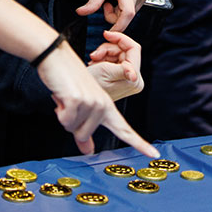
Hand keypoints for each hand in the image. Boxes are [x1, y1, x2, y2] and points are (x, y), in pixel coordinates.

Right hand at [35, 40, 158, 157]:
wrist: (57, 58)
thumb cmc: (68, 81)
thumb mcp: (79, 107)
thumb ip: (84, 131)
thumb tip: (88, 151)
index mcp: (107, 107)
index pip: (124, 129)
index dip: (139, 143)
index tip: (154, 154)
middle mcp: (103, 105)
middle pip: (83, 135)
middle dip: (70, 123)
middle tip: (70, 104)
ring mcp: (93, 102)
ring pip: (72, 128)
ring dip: (64, 115)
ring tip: (67, 97)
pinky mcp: (78, 100)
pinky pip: (65, 120)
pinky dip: (59, 111)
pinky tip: (62, 96)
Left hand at [76, 0, 146, 31]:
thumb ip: (92, 2)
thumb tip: (81, 12)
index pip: (127, 14)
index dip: (118, 26)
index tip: (108, 31)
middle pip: (127, 16)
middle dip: (113, 16)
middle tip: (105, 4)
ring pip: (130, 14)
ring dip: (119, 12)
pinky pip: (133, 8)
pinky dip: (124, 8)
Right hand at [86, 29, 144, 100]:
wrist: (80, 94)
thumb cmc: (90, 86)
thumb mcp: (105, 73)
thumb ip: (122, 68)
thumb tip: (133, 74)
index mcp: (134, 79)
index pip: (133, 48)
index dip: (120, 38)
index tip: (107, 34)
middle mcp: (134, 79)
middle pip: (125, 50)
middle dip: (108, 49)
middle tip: (95, 55)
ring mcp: (127, 78)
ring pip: (118, 53)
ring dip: (104, 54)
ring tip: (94, 62)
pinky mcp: (120, 76)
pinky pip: (114, 59)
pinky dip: (103, 59)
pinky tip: (96, 65)